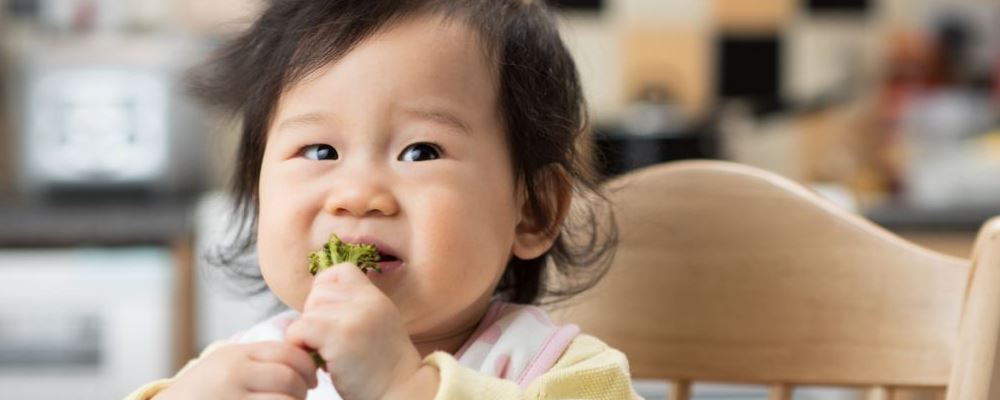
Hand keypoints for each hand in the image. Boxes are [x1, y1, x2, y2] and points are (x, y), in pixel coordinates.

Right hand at [154, 341, 317, 399]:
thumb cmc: (202, 394)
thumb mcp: (225, 366)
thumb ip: (259, 361)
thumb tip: (306, 363)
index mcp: (235, 356)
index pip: (287, 353)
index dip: (308, 367)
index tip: (312, 380)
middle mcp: (233, 375)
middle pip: (289, 378)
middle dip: (303, 391)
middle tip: (301, 398)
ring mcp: (231, 399)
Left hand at [285, 263, 431, 399]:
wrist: (402, 392)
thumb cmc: (381, 369)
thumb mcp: (375, 327)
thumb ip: (352, 310)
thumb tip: (306, 307)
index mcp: (375, 297)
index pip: (340, 271)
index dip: (325, 290)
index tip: (328, 317)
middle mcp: (368, 301)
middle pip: (318, 292)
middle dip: (314, 317)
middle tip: (328, 344)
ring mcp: (356, 316)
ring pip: (308, 312)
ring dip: (307, 335)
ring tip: (326, 356)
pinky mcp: (342, 335)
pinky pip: (300, 329)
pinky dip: (299, 345)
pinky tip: (317, 363)